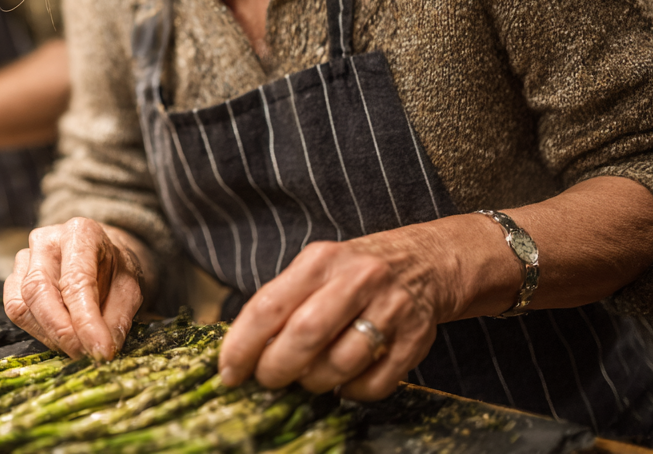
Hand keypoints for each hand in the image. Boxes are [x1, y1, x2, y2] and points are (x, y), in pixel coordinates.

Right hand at [4, 218, 146, 361]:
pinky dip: (38, 331)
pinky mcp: (13, 278)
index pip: (76, 280)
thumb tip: (103, 350)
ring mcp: (24, 258)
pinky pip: (16, 311)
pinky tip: (60, 338)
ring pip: (22, 305)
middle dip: (62, 332)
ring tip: (78, 347)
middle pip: (39, 291)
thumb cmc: (114, 269)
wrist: (99, 256)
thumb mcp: (129, 288)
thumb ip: (117, 318)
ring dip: (50, 335)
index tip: (100, 351)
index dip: (86, 321)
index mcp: (80, 233)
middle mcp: (46, 241)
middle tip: (85, 356)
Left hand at [217, 227, 460, 400]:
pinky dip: (351, 392)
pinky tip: (342, 382)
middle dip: (276, 368)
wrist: (424, 263)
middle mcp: (357, 280)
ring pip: (340, 363)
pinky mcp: (416, 339)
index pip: (269, 306)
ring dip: (314, 382)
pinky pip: (375, 383)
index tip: (229, 371)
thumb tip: (242, 352)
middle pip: (304, 335)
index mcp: (320, 261)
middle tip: (267, 380)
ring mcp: (390, 309)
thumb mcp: (314, 270)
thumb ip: (282, 304)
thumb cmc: (352, 273)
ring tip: (306, 378)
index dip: (242, 345)